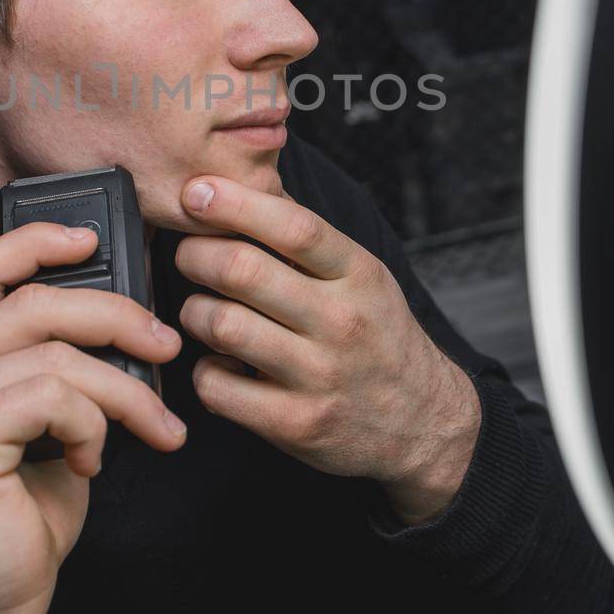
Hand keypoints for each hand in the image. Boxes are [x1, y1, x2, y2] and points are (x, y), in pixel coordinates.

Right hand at [0, 222, 187, 613]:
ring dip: (124, 391)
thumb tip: (128, 323)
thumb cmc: (20, 516)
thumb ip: (61, 369)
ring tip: (151, 428)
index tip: (92, 239)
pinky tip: (91, 462)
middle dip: (117, 316)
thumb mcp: (47, 424)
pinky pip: (53, 396)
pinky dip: (94, 426)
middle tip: (166, 348)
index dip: (37, 240)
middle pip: (35, 302)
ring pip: (58, 353)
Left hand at [175, 177, 480, 525]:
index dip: (236, 203)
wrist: (424, 421)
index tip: (196, 191)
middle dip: (196, 255)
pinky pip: (217, 386)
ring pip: (222, 325)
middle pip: (242, 271)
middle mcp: (342, 321)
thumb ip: (306, 239)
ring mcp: (319, 375)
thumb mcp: (362, 276)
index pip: (294, 227)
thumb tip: (237, 189)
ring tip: (202, 312)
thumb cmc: (376, 335)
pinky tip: (219, 364)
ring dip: (194, 312)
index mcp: (358, 274)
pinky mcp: (296, 424)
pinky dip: (204, 370)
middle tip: (189, 257)